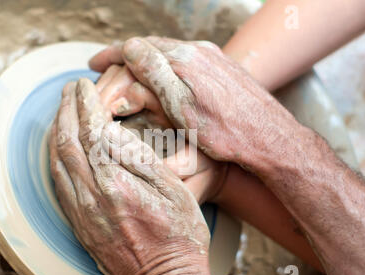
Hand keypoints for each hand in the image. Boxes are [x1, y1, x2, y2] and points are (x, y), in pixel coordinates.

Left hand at [49, 78, 213, 274]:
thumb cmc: (179, 234)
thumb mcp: (173, 190)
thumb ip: (140, 158)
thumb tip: (111, 131)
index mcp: (116, 184)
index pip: (91, 132)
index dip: (85, 104)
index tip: (84, 85)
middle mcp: (90, 197)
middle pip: (67, 142)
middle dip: (65, 110)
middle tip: (69, 89)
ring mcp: (80, 213)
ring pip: (57, 162)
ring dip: (57, 131)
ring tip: (62, 110)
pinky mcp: (78, 224)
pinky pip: (58, 184)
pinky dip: (56, 157)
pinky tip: (61, 146)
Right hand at [89, 37, 301, 172]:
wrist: (270, 138)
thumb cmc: (226, 132)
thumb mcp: (183, 109)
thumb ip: (156, 76)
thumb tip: (131, 48)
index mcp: (184, 60)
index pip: (138, 48)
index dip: (112, 55)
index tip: (94, 63)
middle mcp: (198, 51)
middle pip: (152, 46)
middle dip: (125, 55)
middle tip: (104, 66)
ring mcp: (212, 57)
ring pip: (168, 52)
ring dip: (145, 60)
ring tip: (127, 72)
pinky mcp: (221, 67)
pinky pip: (184, 58)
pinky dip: (165, 65)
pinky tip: (161, 77)